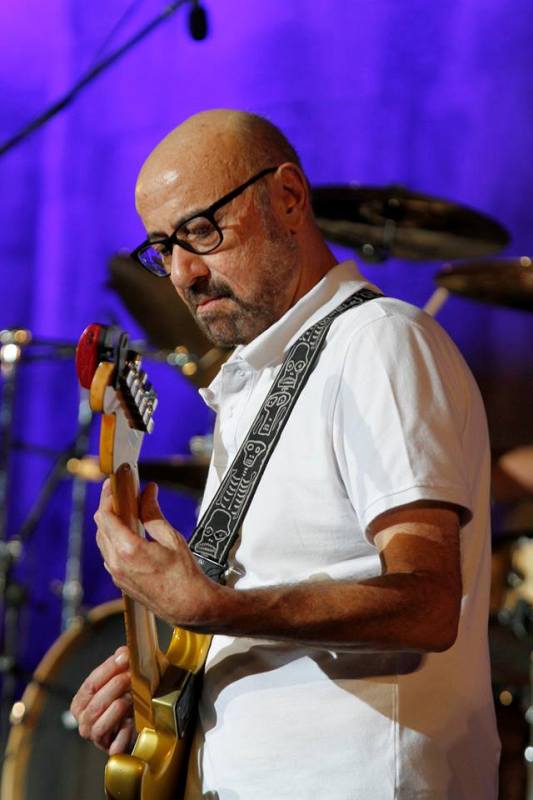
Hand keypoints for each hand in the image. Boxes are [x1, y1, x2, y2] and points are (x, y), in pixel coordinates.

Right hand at [70, 646, 134, 753]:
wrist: (139, 725)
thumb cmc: (128, 698)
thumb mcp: (123, 678)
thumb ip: (120, 663)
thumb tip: (122, 652)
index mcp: (81, 702)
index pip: (90, 684)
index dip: (108, 669)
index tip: (125, 657)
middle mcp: (84, 721)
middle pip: (94, 704)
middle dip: (113, 687)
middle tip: (130, 675)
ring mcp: (96, 737)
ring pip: (99, 725)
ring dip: (116, 709)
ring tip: (130, 697)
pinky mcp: (111, 750)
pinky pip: (114, 746)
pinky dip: (122, 735)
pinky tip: (130, 724)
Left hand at [94, 480, 220, 628]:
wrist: (189, 606)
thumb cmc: (184, 576)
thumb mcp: (171, 537)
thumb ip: (153, 513)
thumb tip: (147, 492)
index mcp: (128, 549)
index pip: (105, 516)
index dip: (108, 496)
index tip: (113, 485)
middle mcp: (117, 562)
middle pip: (101, 527)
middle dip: (110, 508)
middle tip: (122, 494)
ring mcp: (116, 574)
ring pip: (103, 541)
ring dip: (111, 524)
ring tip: (127, 512)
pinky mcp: (119, 581)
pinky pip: (109, 555)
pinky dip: (114, 540)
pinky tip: (129, 533)